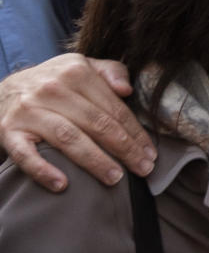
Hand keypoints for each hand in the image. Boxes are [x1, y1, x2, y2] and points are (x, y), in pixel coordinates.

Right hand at [0, 53, 157, 191]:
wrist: (2, 91)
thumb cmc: (54, 83)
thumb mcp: (81, 66)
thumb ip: (109, 71)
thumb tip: (127, 90)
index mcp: (76, 71)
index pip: (113, 107)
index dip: (135, 131)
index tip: (150, 152)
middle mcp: (52, 89)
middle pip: (96, 123)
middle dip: (124, 148)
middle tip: (143, 169)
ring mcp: (29, 111)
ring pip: (68, 138)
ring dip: (95, 161)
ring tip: (116, 178)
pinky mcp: (9, 132)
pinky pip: (27, 155)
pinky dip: (44, 171)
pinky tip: (63, 185)